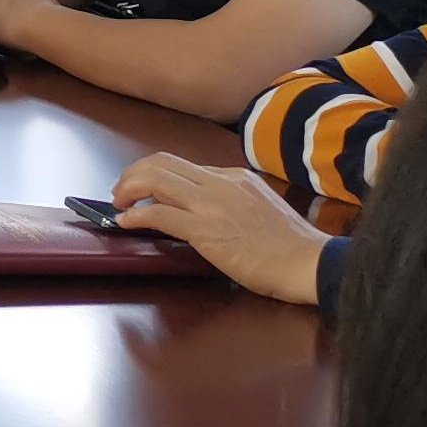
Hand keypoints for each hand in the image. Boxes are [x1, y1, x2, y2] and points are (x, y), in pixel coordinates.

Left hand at [110, 157, 329, 303]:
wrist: (309, 263)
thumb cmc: (289, 244)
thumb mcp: (258, 206)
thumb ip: (229, 199)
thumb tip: (197, 206)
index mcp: (234, 177)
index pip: (183, 166)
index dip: (154, 175)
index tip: (142, 189)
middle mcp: (220, 183)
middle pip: (161, 163)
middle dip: (133, 174)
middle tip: (119, 192)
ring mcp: (212, 204)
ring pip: (155, 180)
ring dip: (128, 189)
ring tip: (118, 203)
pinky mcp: (205, 229)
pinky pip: (159, 214)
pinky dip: (136, 215)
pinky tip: (126, 222)